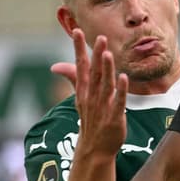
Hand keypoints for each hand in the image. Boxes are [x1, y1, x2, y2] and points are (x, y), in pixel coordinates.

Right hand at [59, 29, 128, 154]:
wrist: (94, 149)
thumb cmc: (90, 120)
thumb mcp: (80, 98)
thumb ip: (73, 79)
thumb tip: (56, 66)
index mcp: (83, 91)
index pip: (80, 66)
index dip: (79, 49)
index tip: (77, 31)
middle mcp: (91, 97)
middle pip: (94, 73)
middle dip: (96, 55)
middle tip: (100, 37)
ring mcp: (102, 108)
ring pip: (104, 85)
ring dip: (106, 70)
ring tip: (108, 53)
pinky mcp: (114, 118)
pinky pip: (117, 102)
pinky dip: (120, 90)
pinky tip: (123, 78)